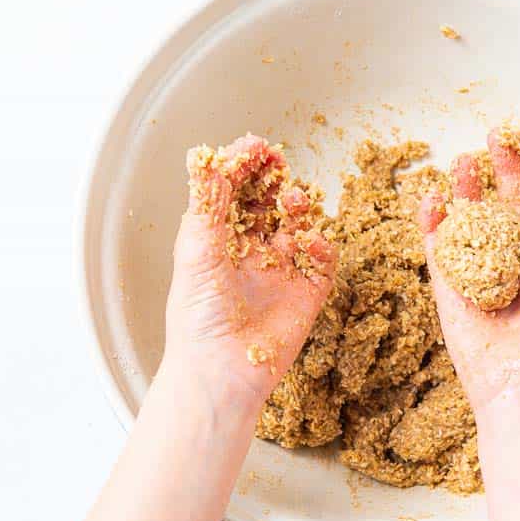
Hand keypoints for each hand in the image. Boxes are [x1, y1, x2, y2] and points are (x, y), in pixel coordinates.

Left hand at [165, 135, 335, 409]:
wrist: (220, 372)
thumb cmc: (197, 318)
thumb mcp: (195, 250)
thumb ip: (207, 202)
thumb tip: (203, 156)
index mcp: (218, 239)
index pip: (235, 192)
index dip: (246, 166)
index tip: (257, 148)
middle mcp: (250, 252)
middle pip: (270, 202)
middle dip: (274, 181)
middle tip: (278, 165)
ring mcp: (281, 272)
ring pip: (300, 225)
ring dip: (299, 207)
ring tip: (293, 202)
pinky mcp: (307, 294)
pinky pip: (324, 261)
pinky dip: (322, 246)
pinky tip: (309, 242)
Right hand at [418, 129, 519, 417]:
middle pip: (512, 203)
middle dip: (504, 168)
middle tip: (496, 135)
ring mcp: (486, 275)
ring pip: (476, 220)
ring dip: (468, 188)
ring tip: (462, 159)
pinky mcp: (454, 291)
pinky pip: (441, 249)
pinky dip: (434, 223)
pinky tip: (432, 199)